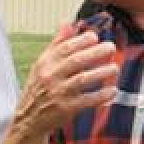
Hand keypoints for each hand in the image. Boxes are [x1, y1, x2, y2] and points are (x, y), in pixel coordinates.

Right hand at [12, 22, 118, 137]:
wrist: (28, 119)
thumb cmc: (38, 89)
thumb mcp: (42, 65)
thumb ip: (56, 44)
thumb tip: (68, 24)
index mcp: (45, 63)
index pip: (65, 47)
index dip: (82, 40)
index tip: (95, 37)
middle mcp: (51, 76)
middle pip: (76, 60)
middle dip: (96, 52)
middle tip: (111, 47)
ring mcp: (59, 93)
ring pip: (83, 79)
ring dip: (102, 72)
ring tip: (115, 68)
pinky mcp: (67, 109)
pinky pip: (88, 100)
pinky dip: (101, 95)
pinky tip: (113, 90)